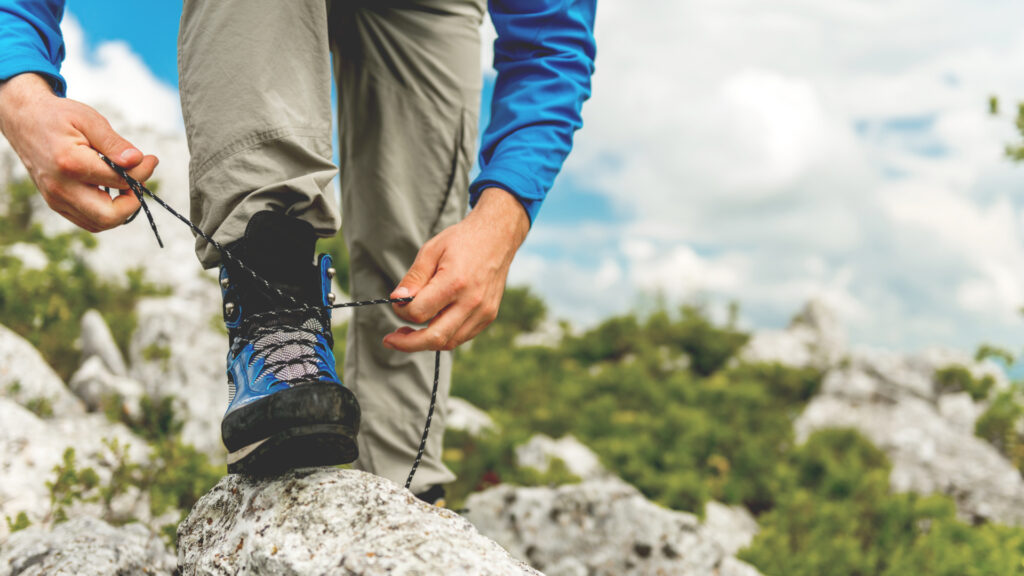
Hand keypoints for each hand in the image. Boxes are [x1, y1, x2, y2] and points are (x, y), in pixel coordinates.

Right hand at [0, 73, 157, 231]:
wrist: (25, 120)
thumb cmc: (59, 117)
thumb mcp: (90, 120)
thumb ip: (115, 143)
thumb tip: (138, 161)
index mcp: (70, 163)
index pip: (119, 180)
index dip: (142, 172)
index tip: (150, 159)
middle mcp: (60, 187)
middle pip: (109, 216)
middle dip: (133, 202)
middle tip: (138, 181)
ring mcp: (55, 199)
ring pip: (99, 224)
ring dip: (121, 209)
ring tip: (126, 183)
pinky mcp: (56, 204)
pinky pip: (88, 221)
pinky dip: (106, 211)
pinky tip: (112, 190)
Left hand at [383, 187, 530, 351]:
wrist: (497, 237)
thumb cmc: (461, 241)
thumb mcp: (431, 251)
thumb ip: (413, 278)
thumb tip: (397, 300)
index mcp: (454, 282)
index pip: (419, 312)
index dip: (401, 312)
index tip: (397, 303)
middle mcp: (472, 301)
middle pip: (435, 338)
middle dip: (408, 343)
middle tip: (392, 340)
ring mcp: (483, 311)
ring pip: (449, 342)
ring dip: (426, 342)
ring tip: (410, 333)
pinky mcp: (489, 316)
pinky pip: (462, 336)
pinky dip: (445, 336)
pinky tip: (434, 324)